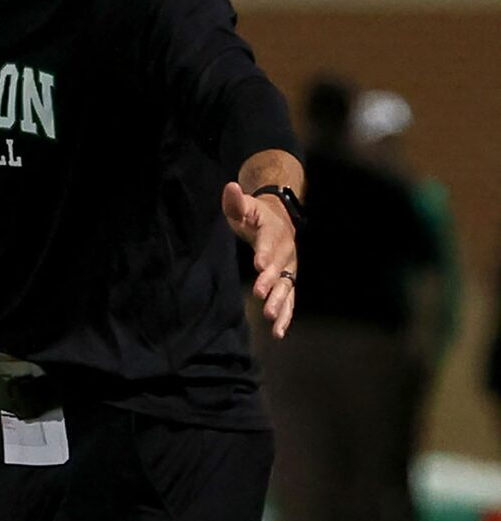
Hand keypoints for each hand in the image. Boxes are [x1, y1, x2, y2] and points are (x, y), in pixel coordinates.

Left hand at [224, 182, 297, 338]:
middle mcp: (285, 252)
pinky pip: (289, 300)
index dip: (265, 252)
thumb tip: (230, 187)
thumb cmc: (255, 216)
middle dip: (270, 281)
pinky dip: (285, 315)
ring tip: (270, 318)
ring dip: (279, 303)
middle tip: (260, 293)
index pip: (269, 242)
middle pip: (279, 268)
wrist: (278, 220)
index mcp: (273, 232)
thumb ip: (236, 202)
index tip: (259, 263)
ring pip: (287, 287)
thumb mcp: (244, 207)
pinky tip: (278, 333)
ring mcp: (289, 269)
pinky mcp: (287, 283)